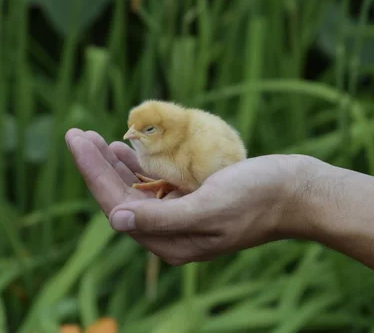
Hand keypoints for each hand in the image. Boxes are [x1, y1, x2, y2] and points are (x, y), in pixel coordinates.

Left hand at [65, 128, 309, 265]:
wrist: (297, 191)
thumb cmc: (258, 199)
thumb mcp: (209, 208)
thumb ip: (162, 218)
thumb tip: (116, 220)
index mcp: (171, 241)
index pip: (118, 204)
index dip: (93, 171)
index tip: (76, 139)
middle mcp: (171, 232)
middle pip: (121, 196)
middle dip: (97, 165)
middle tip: (77, 133)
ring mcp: (181, 215)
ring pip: (136, 188)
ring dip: (114, 163)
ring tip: (95, 138)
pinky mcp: (193, 199)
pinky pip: (156, 182)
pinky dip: (139, 164)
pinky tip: (128, 148)